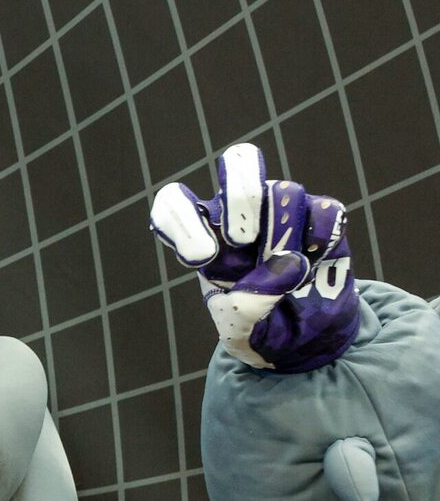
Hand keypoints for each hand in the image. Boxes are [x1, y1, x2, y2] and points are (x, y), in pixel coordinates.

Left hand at [150, 141, 359, 371]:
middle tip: (242, 239)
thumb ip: (248, 309)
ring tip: (290, 273)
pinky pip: (325, 210)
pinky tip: (316, 262)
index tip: (201, 256)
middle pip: (238, 163)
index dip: (181, 217)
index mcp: (205, 238)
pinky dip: (322, 238)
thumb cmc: (261, 327)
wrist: (307, 337)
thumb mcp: (242, 334)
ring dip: (285, 235)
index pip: (176, 204)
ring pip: (285, 192)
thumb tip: (288, 265)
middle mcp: (241, 214)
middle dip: (242, 194)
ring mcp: (283, 210)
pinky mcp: (322, 217)